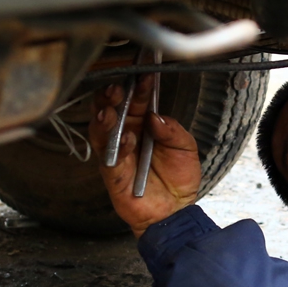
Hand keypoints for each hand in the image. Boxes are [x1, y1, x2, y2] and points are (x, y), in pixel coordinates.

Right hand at [87, 77, 201, 236]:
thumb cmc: (178, 179)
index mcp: (143, 125)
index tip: (144, 75)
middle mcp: (126, 135)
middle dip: (111, 97)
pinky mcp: (112, 174)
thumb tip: (155, 116)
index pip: (136, 100)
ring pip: (101, 130)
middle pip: (111, 109)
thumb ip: (173, 130)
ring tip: (111, 109)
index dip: (138, 87)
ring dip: (104, 118)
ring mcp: (117, 153)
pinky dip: (116, 146)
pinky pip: (108, 157)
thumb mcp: (186, 148)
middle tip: (117, 88)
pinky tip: (125, 138)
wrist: (176, 211)